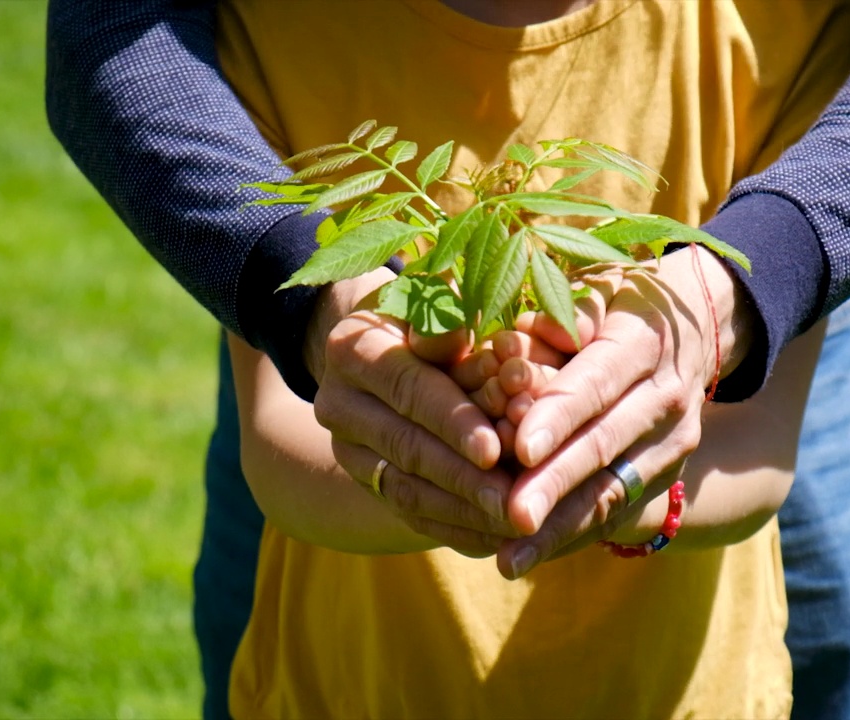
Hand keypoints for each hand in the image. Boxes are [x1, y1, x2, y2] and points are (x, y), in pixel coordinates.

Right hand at [307, 270, 516, 556]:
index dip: (454, 421)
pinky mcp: (364, 481)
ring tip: (510, 524)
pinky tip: (495, 540)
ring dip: (463, 511)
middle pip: (408, 447)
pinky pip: (409, 514)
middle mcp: (338, 402)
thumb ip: (459, 316)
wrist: (383, 344)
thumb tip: (470, 335)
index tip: (494, 448)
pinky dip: (454, 529)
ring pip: (406, 490)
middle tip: (511, 501)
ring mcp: (347, 448)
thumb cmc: (430, 312)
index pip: (410, 389)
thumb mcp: (439, 299)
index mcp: (354, 348)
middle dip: (464, 478)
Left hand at [495, 247, 755, 576]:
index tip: (521, 448)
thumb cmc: (621, 300)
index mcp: (642, 341)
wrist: (699, 326)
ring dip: (560, 528)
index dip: (559, 415)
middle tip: (513, 517)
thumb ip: (567, 310)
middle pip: (604, 445)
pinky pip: (616, 511)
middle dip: (556, 484)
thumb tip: (534, 333)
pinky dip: (571, 536)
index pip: (596, 383)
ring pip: (611, 490)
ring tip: (510, 559)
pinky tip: (529, 558)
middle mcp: (665, 397)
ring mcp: (672, 442)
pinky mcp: (667, 475)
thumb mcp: (601, 283)